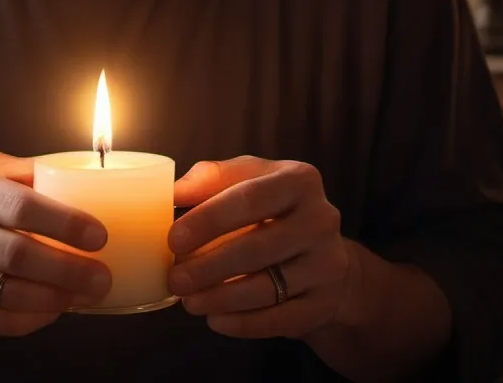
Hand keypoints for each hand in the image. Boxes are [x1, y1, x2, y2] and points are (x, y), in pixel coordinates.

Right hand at [0, 149, 111, 335]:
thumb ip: (21, 172)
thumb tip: (78, 175)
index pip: (20, 205)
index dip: (63, 222)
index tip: (98, 235)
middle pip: (16, 254)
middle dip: (67, 269)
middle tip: (101, 277)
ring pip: (6, 293)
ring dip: (53, 299)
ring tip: (85, 296)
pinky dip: (29, 319)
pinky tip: (53, 311)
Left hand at [167, 156, 350, 339]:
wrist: (321, 249)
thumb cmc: (271, 207)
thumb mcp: (248, 179)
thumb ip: (211, 179)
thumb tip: (174, 193)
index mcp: (299, 180)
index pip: (248, 198)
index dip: (208, 219)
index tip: (174, 239)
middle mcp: (321, 219)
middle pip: (257, 247)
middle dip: (208, 267)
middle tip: (175, 279)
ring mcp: (327, 263)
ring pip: (267, 288)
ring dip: (220, 298)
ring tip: (188, 301)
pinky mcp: (325, 303)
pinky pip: (279, 319)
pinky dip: (243, 323)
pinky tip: (215, 319)